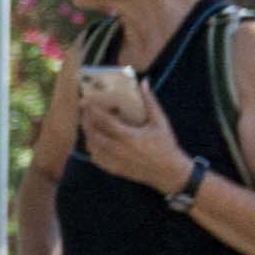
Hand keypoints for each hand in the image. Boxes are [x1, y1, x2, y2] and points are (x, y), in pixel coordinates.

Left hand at [74, 68, 190, 192]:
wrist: (169, 172)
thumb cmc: (166, 145)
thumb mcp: (160, 122)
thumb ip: (150, 102)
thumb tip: (144, 82)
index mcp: (129, 137)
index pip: (104, 121)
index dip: (93, 110)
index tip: (86, 100)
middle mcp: (118, 149)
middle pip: (93, 132)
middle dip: (86, 119)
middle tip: (85, 110)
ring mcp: (114, 161)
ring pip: (91, 145)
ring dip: (87, 133)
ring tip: (88, 122)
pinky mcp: (113, 169)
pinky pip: (95, 157)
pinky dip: (92, 147)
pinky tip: (95, 138)